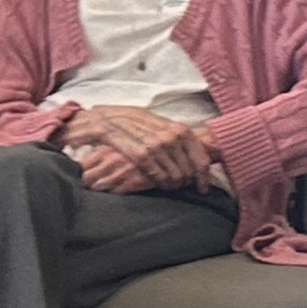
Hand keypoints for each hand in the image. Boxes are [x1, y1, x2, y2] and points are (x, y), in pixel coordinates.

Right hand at [61, 103, 214, 193]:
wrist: (102, 119)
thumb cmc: (130, 121)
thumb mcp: (158, 123)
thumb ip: (174, 135)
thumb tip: (194, 150)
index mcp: (178, 128)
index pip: (201, 154)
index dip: (204, 175)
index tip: (203, 188)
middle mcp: (170, 136)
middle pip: (189, 168)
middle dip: (187, 181)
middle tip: (181, 186)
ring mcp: (156, 145)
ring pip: (175, 174)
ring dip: (173, 184)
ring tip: (170, 187)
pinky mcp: (140, 154)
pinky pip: (157, 175)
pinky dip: (160, 183)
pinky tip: (159, 185)